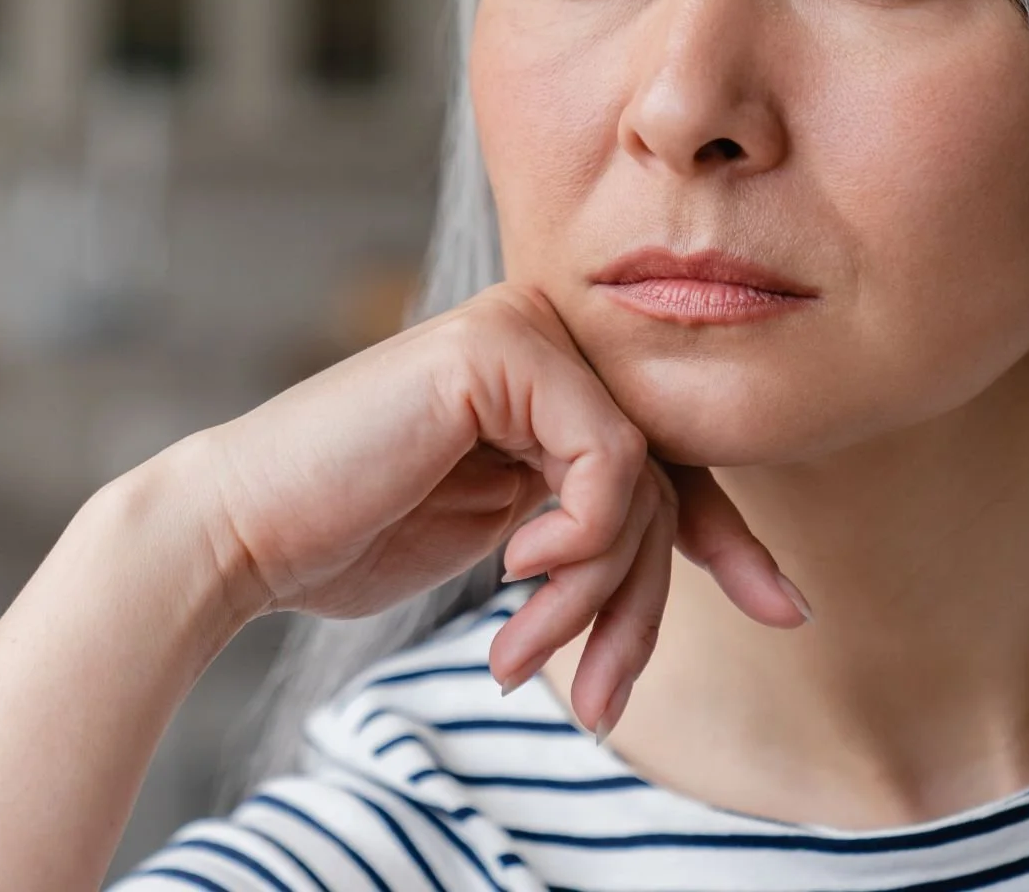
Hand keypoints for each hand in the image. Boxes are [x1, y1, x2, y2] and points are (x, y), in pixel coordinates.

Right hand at [179, 281, 806, 738]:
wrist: (243, 531)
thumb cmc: (353, 537)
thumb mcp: (510, 539)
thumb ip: (592, 525)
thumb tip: (727, 566)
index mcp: (544, 378)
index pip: (667, 459)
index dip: (726, 541)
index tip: (785, 611)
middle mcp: (543, 337)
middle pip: (660, 478)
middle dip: (637, 604)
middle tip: (594, 698)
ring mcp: (523, 329)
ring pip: (637, 481)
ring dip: (590, 596)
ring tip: (519, 656)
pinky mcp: (502, 347)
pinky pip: (608, 460)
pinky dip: (577, 540)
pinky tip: (512, 571)